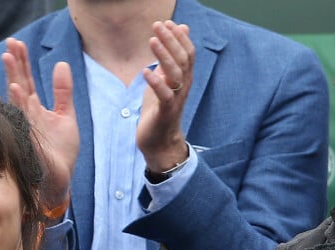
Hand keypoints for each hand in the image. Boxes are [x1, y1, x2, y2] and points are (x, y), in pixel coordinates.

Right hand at [2, 38, 78, 218]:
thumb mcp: (66, 116)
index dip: (22, 61)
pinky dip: (21, 107)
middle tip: (9, 45)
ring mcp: (27, 129)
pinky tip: (17, 91)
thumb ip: (63, 92)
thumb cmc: (61, 150)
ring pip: (18, 103)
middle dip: (14, 66)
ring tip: (10, 61)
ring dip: (14, 83)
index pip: (26, 80)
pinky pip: (24, 123)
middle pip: (19, 86)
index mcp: (34, 108)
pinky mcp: (31, 142)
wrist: (62, 177)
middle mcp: (27, 116)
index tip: (16, 42)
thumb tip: (62, 64)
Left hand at [137, 21, 194, 172]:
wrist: (159, 142)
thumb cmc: (160, 110)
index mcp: (184, 79)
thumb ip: (170, 58)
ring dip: (164, 56)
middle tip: (157, 25)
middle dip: (171, 41)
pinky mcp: (165, 112)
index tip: (166, 23)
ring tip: (152, 40)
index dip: (179, 37)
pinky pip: (164, 96)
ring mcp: (176, 100)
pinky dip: (156, 83)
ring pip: (176, 74)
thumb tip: (181, 31)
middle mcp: (183, 88)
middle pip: (183, 59)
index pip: (188, 53)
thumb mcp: (164, 80)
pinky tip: (146, 72)